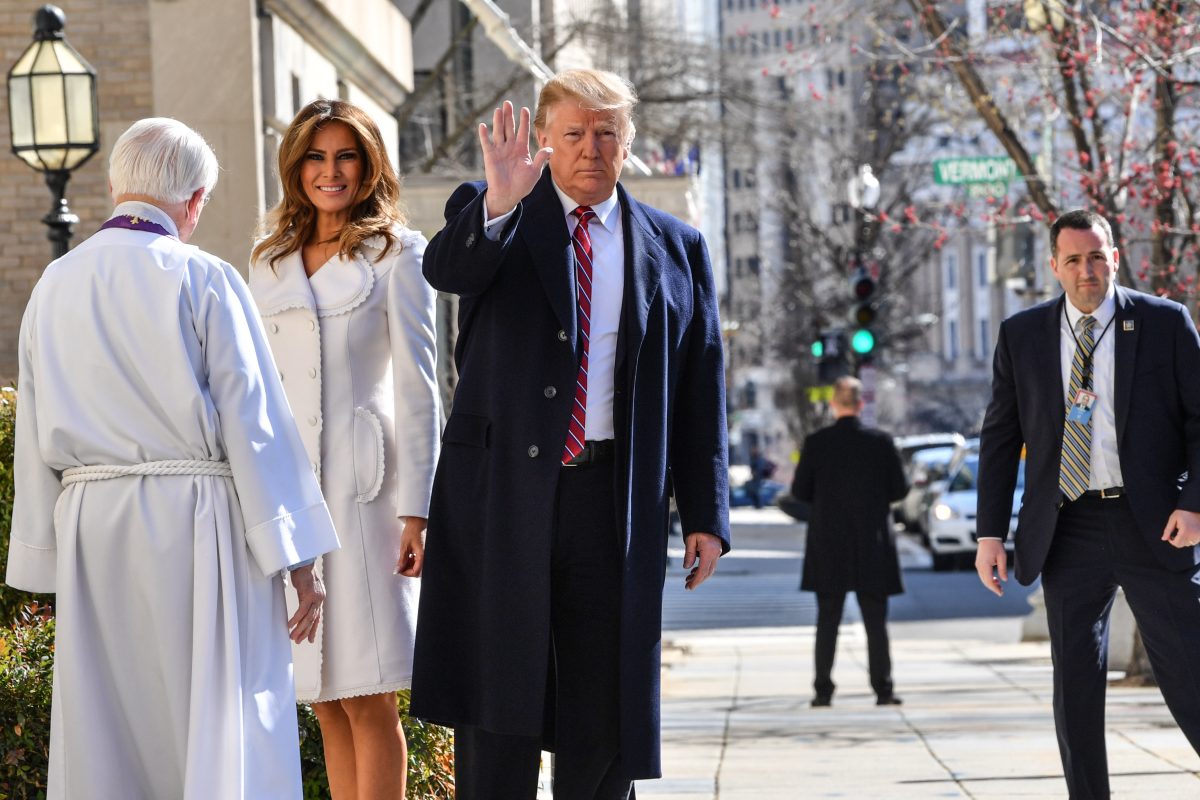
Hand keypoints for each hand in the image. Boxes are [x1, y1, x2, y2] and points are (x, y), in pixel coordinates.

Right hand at [288, 564, 324, 643]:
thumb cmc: (303, 574)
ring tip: (293, 637)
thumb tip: (302, 606)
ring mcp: (315, 597)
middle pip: (313, 620)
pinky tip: (290, 625)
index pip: (317, 617)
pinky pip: (301, 611)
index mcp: (320, 598)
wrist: (304, 563)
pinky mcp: (308, 595)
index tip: (310, 639)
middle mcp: (320, 599)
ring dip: (299, 629)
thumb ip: (306, 598)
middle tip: (298, 641)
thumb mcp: (306, 589)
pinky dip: (295, 619)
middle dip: (305, 632)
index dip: (313, 629)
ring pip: (308, 618)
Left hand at [395, 517, 426, 576]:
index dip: (407, 573)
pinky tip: (405, 558)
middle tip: (399, 566)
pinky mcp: (418, 555)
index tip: (400, 570)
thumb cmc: (410, 533)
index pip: (415, 571)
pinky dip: (408, 563)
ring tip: (402, 560)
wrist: (414, 526)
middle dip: (407, 570)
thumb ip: (401, 560)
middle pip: (416, 571)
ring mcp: (421, 557)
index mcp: (420, 556)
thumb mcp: (404, 547)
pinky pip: (414, 563)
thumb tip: (398, 570)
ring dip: (407, 567)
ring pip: (415, 568)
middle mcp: (422, 558)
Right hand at [479, 101, 552, 218]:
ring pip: (499, 132)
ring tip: (498, 109)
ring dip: (498, 121)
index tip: (524, 109)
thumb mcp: (534, 172)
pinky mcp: (490, 156)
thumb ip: (540, 159)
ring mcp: (500, 151)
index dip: (523, 120)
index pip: (522, 131)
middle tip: (508, 103)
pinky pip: (486, 143)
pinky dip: (484, 135)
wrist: (509, 195)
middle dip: (509, 116)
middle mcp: (510, 147)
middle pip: (509, 128)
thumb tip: (550, 148)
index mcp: (521, 149)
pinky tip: (482, 126)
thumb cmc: (522, 185)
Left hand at [683, 532, 721, 590]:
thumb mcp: (691, 539)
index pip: (703, 571)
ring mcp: (717, 553)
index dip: (696, 581)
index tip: (689, 587)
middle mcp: (715, 554)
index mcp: (709, 551)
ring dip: (699, 575)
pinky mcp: (715, 552)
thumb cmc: (699, 527)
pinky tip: (694, 571)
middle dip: (697, 581)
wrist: (710, 517)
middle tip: (687, 586)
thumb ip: (689, 554)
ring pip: (709, 569)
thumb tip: (686, 567)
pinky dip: (702, 570)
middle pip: (707, 573)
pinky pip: (710, 564)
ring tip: (688, 579)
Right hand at [975, 539, 1007, 596]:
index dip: (995, 588)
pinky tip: (995, 579)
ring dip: (990, 584)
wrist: (988, 537)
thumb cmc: (996, 546)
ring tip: (999, 585)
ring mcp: (978, 565)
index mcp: (985, 565)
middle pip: (985, 581)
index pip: (989, 581)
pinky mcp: (979, 564)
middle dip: (993, 588)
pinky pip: (983, 574)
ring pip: (983, 579)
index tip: (1001, 593)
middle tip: (1001, 592)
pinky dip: (988, 579)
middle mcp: (979, 566)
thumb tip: (1004, 580)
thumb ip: (1003, 569)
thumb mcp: (1002, 557)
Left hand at [1162, 509, 1199, 547]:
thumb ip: (1168, 530)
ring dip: (1185, 540)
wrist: (1194, 508)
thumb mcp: (1173, 519)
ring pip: (1189, 544)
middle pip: (1183, 544)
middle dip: (1178, 540)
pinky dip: (1191, 539)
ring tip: (1184, 531)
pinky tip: (1189, 531)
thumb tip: (1164, 539)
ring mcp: (1198, 535)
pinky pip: (1195, 541)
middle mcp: (1193, 535)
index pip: (1177, 543)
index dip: (1171, 541)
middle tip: (1177, 532)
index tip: (1170, 536)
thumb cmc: (1183, 512)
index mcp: (1185, 531)